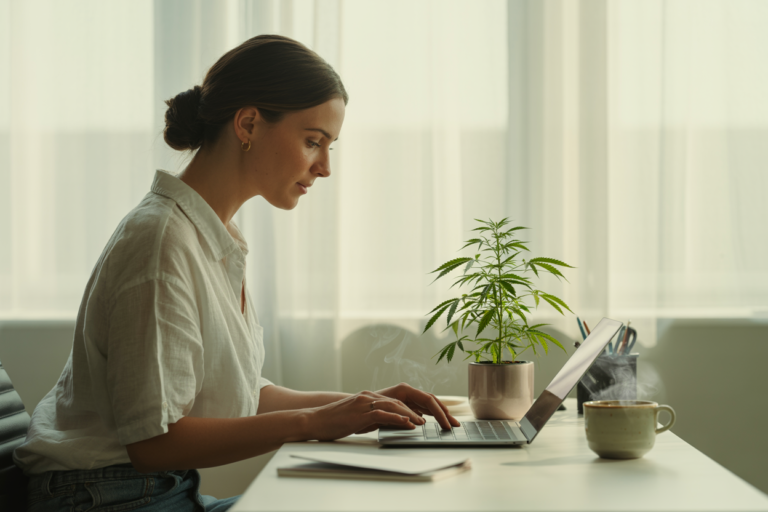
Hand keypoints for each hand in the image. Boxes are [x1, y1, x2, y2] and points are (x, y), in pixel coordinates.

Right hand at [306, 391, 425, 440]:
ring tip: (421, 423)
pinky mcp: (359, 413)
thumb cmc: (332, 422)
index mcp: (367, 397)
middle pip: (397, 402)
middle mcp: (367, 397)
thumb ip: (371, 419)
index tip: (421, 416)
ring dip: (409, 415)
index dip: (409, 408)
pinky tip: (406, 423)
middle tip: (427, 420)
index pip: (394, 401)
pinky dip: (396, 418)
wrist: (313, 421)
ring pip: (392, 406)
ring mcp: (363, 403)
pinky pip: (381, 414)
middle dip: (414, 411)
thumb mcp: (356, 419)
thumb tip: (388, 424)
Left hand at [375, 383, 460, 429]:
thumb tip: (419, 422)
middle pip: (432, 401)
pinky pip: (423, 409)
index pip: (428, 400)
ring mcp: (408, 398)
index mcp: (404, 390)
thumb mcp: (385, 413)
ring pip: (429, 405)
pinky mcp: (406, 405)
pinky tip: (439, 422)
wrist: (355, 409)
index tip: (446, 424)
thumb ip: (402, 416)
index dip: (439, 412)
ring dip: (440, 414)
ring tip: (451, 424)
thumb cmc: (369, 409)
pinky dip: (432, 415)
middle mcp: (407, 392)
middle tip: (455, 425)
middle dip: (444, 413)